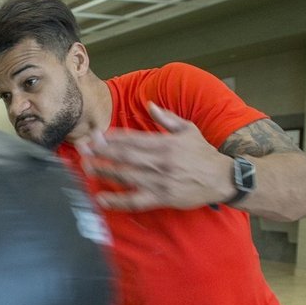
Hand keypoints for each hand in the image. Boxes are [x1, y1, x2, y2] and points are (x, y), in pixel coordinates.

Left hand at [78, 102, 233, 210]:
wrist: (222, 178)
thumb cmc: (203, 153)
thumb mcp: (188, 129)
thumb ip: (166, 118)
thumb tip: (149, 104)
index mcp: (165, 143)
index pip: (133, 139)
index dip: (111, 138)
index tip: (95, 136)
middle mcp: (160, 161)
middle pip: (125, 155)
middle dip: (102, 152)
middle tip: (83, 149)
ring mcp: (160, 180)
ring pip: (126, 176)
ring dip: (104, 171)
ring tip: (87, 168)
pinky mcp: (161, 198)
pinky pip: (135, 200)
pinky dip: (117, 200)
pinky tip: (101, 199)